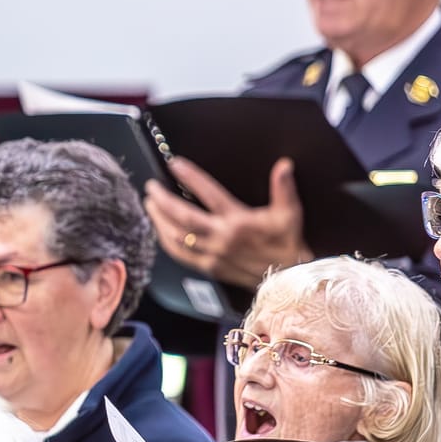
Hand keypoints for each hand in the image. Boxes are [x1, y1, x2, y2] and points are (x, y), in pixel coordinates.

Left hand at [145, 157, 311, 288]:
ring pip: (176, 237)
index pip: (209, 193)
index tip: (175, 164)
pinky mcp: (209, 268)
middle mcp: (221, 237)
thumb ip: (284, 188)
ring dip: (159, 221)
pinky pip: (180, 256)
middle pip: (182, 217)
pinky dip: (166, 242)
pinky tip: (161, 232)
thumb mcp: (290, 213)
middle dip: (163, 200)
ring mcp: (212, 254)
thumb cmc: (287, 243)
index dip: (191, 176)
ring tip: (150, 206)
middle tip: (151, 187)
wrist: (288, 276)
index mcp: (238, 221)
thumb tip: (284, 166)